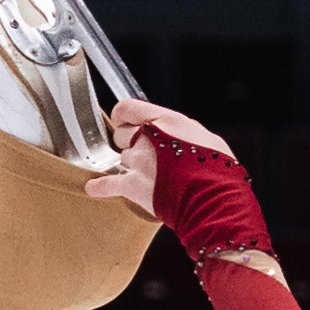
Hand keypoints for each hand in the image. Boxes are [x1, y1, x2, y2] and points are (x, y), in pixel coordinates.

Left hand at [84, 99, 234, 217]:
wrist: (213, 201)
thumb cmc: (217, 171)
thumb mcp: (206, 138)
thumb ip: (184, 134)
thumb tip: (180, 137)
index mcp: (165, 121)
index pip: (128, 108)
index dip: (122, 115)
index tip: (122, 120)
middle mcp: (146, 137)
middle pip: (122, 136)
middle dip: (130, 145)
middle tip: (144, 157)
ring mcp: (138, 162)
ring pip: (122, 161)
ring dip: (129, 168)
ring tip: (146, 179)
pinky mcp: (133, 187)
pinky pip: (107, 184)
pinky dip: (99, 187)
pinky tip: (92, 188)